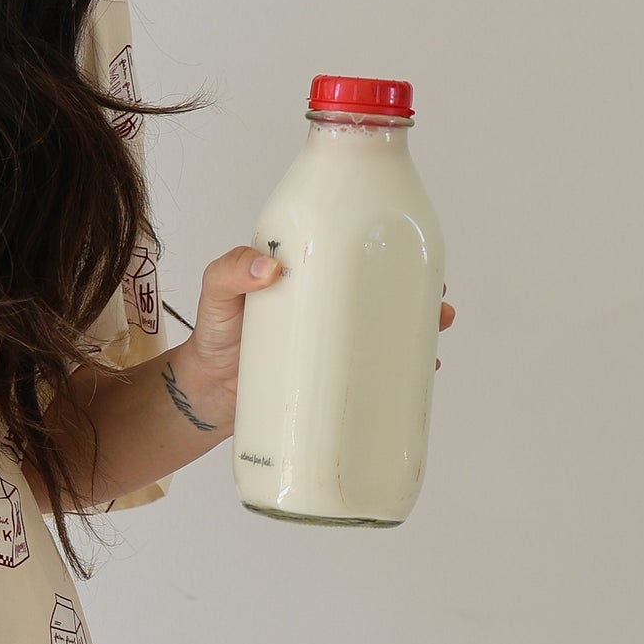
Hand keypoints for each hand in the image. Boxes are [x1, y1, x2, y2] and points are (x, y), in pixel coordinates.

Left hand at [179, 246, 457, 410]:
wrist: (206, 391)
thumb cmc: (212, 334)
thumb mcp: (216, 292)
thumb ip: (229, 271)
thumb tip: (267, 268)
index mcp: (306, 279)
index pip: (352, 257)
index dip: (388, 253)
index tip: (413, 252)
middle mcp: (326, 309)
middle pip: (382, 295)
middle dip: (417, 295)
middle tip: (437, 303)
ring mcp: (332, 344)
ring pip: (386, 332)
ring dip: (418, 330)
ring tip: (435, 332)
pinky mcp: (333, 379)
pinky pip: (375, 371)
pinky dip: (401, 370)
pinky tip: (419, 373)